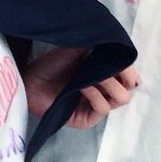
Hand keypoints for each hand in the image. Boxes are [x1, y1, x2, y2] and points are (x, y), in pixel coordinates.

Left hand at [23, 47, 139, 129]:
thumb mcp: (77, 49)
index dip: (130, 70)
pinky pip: (102, 108)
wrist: (31, 80)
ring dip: (109, 84)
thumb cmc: (52, 64)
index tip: (124, 60)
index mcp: (104, 76)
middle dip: (121, 76)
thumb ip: (98, 45)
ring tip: (91, 76)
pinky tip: (82, 86)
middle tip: (105, 68)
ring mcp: (95, 106)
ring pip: (121, 99)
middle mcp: (103, 92)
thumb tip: (117, 41)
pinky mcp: (87, 120)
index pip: (130, 77)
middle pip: (129, 89)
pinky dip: (95, 94)